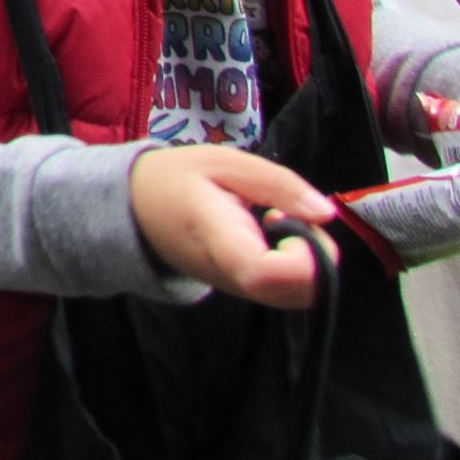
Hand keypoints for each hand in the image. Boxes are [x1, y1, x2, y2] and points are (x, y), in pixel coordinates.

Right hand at [128, 145, 336, 309]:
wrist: (133, 207)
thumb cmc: (176, 178)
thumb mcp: (224, 162)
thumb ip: (276, 183)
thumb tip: (326, 212)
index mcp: (217, 237)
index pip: (265, 274)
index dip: (300, 257)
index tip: (286, 219)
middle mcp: (229, 275)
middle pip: (296, 294)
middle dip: (316, 255)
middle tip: (289, 214)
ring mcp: (235, 289)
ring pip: (296, 297)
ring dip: (308, 261)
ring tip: (277, 220)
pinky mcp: (240, 291)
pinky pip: (283, 292)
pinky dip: (295, 266)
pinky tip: (270, 235)